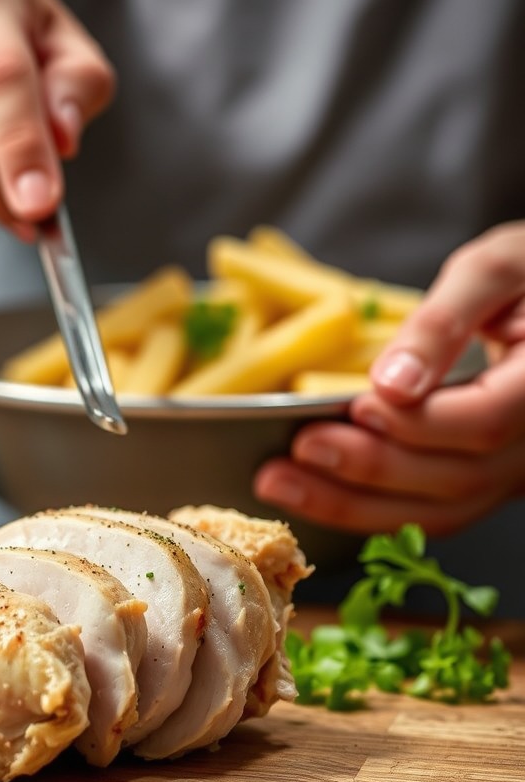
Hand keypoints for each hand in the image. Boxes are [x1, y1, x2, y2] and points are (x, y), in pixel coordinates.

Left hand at [254, 222, 524, 534]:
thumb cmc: (524, 273)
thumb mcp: (493, 270)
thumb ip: (444, 323)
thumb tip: (392, 382)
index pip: (486, 421)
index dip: (419, 422)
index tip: (360, 406)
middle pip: (456, 477)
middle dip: (368, 469)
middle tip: (298, 451)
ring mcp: (512, 470)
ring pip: (438, 509)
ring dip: (352, 505)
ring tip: (280, 483)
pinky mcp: (483, 482)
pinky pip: (428, 511)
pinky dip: (366, 510)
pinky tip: (310, 495)